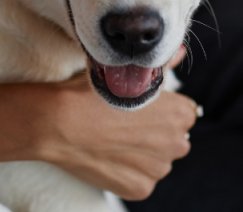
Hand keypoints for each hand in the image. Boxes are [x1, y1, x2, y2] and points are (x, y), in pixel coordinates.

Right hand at [35, 71, 196, 200]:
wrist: (59, 123)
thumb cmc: (91, 94)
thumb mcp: (127, 73)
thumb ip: (162, 65)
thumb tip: (179, 52)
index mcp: (180, 114)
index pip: (183, 113)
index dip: (161, 110)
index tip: (140, 109)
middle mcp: (177, 144)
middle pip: (172, 139)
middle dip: (155, 134)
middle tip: (124, 125)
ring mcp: (158, 170)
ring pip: (156, 161)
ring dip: (142, 155)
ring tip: (113, 141)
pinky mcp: (140, 189)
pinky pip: (140, 180)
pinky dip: (127, 173)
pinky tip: (108, 157)